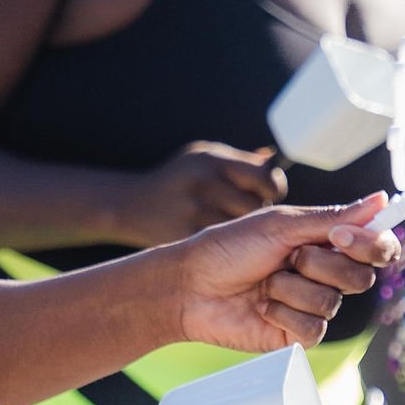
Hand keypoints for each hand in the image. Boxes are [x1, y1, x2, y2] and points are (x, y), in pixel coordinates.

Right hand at [110, 139, 285, 246]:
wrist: (132, 206)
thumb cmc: (178, 179)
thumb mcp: (204, 157)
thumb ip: (241, 161)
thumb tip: (272, 161)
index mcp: (213, 162)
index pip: (264, 178)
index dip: (272, 188)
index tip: (268, 191)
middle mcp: (204, 186)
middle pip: (256, 207)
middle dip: (258, 211)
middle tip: (249, 212)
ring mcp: (196, 215)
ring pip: (243, 230)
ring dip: (246, 230)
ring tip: (235, 225)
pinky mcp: (189, 239)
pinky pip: (225, 247)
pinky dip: (230, 246)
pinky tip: (222, 241)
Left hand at [162, 194, 399, 353]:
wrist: (190, 286)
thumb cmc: (229, 248)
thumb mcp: (281, 225)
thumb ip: (333, 218)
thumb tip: (382, 201)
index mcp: (326, 242)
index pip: (376, 246)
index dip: (372, 244)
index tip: (341, 237)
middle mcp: (325, 274)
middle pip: (360, 276)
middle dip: (320, 263)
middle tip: (288, 257)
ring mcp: (312, 305)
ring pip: (332, 301)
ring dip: (291, 288)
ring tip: (264, 283)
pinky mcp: (297, 334)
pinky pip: (314, 328)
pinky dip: (283, 313)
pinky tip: (261, 307)